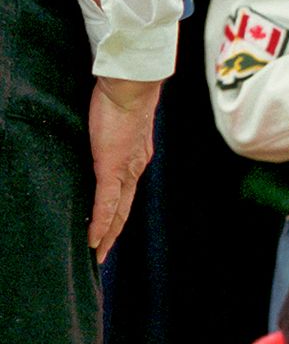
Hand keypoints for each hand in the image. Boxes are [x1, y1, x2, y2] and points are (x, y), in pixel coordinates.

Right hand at [87, 77, 161, 262]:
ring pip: (118, 211)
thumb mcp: (118, 127)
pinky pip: (106, 201)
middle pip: (125, 210)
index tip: (110, 233)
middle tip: (102, 255)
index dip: (118, 216)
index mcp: (138, 160)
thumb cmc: (123, 100)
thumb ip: (113, 141)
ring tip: (97, 253)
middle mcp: (136, 169)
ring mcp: (126, 170)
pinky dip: (101, 221)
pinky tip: (94, 237)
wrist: (132, 88)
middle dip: (114, 234)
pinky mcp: (113, 167)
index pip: (127, 195)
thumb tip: (106, 144)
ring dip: (107, 234)